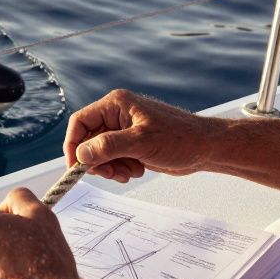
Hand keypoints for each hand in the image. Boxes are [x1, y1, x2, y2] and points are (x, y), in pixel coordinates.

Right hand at [64, 89, 221, 182]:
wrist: (206, 149)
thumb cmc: (180, 138)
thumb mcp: (142, 142)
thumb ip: (109, 146)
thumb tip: (81, 154)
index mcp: (116, 104)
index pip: (80, 122)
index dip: (73, 145)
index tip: (76, 166)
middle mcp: (117, 115)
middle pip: (88, 140)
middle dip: (96, 160)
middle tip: (109, 174)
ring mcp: (124, 130)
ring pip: (99, 152)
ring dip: (110, 167)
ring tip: (129, 172)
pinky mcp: (132, 144)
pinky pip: (113, 158)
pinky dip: (119, 168)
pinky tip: (137, 170)